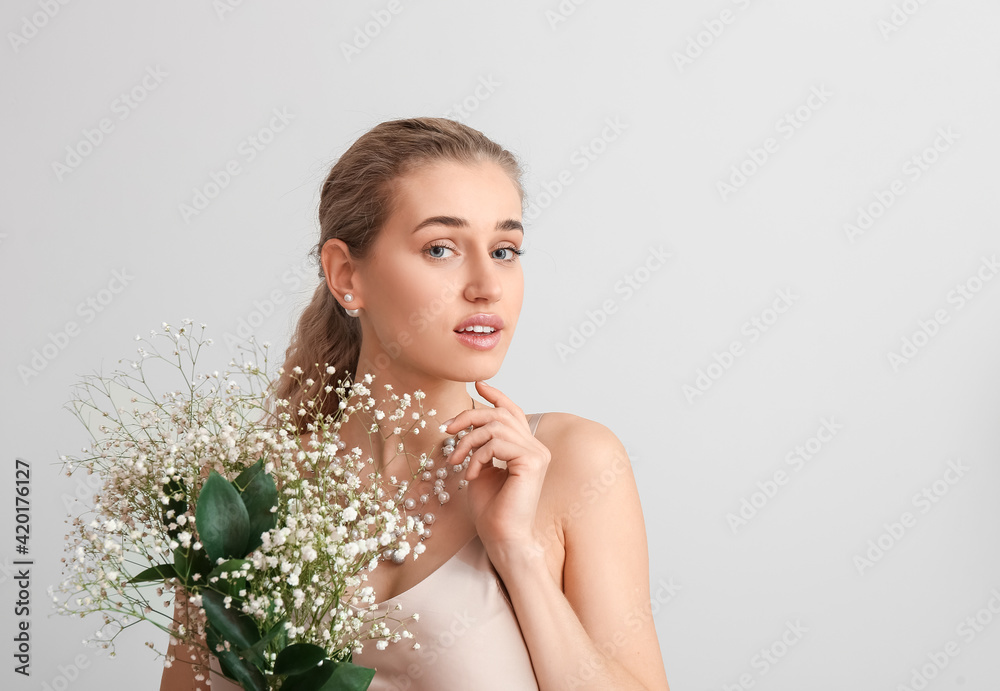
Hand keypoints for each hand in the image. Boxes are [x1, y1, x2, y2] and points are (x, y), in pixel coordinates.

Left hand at [441, 381, 551, 554]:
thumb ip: (480, 446)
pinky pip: (496, 444)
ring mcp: (537, 453)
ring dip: (468, 441)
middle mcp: (536, 447)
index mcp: (526, 448)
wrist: (501, 537)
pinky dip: (477, 456)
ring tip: (457, 462)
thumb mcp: (481, 469)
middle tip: (447, 429)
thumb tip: (469, 423)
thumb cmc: (491, 510)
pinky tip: (470, 475)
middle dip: (469, 417)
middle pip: (500, 414)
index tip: (478, 385)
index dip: (496, 396)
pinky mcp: (532, 462)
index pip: (513, 412)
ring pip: (495, 426)